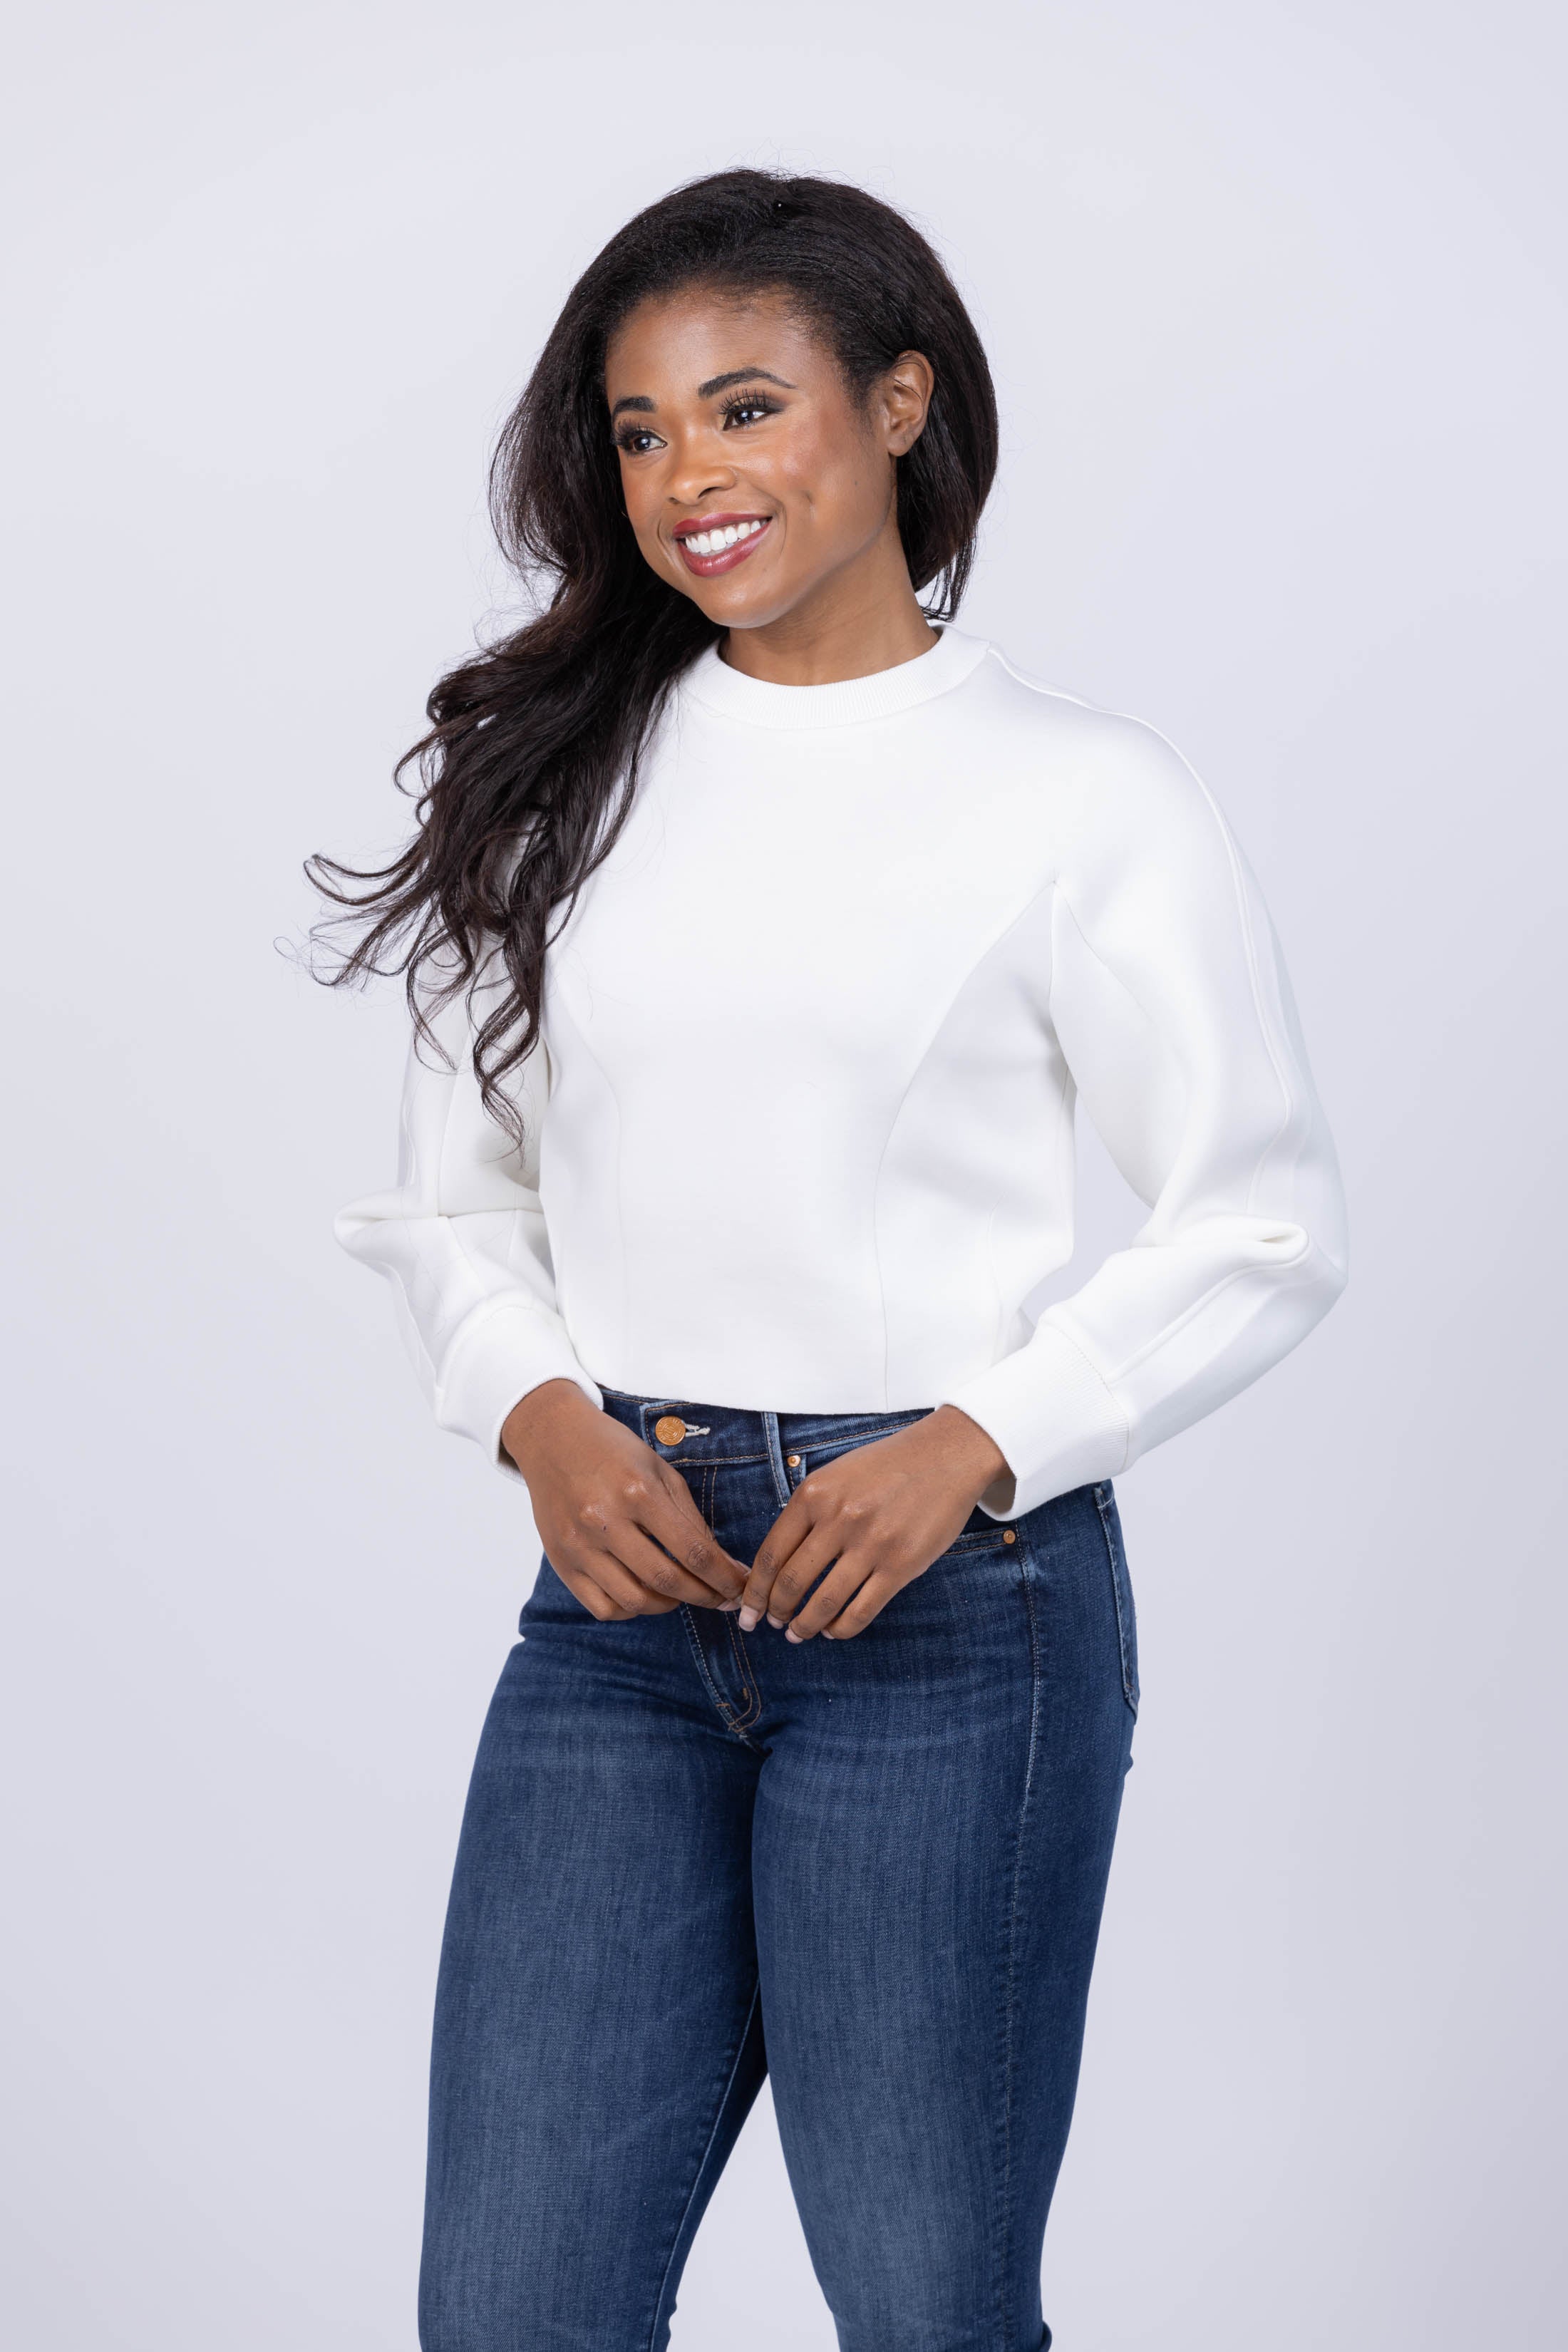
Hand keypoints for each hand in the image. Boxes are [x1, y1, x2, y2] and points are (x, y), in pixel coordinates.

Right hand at [502, 1380, 749, 1620]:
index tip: (740, 1587)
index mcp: (638, 1492)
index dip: (724, 1577)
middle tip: (721, 1599)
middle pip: (667, 1581)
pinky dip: (630, 1610)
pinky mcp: (561, 1562)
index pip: (693, 1551)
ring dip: (668, 1606)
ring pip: (634, 1602)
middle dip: (705, 1597)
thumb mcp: (660, 1471)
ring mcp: (579, 1545)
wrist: (553, 1438)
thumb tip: (722, 1565)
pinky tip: (642, 1594)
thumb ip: (690, 1519)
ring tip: (680, 1594)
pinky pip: (602, 1607)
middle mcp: (605, 1521)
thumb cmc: (613, 1451)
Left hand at [736, 1406, 1010, 1641]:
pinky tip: (834, 1630)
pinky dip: (841, 1628)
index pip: (770, 1554)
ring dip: (805, 1626)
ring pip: (823, 1602)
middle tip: (773, 1623)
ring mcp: (871, 1544)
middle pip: (791, 1582)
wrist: (946, 1455)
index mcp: (815, 1494)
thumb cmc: (888, 1465)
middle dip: (775, 1612)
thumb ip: (809, 1511)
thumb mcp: (836, 1474)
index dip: (754, 1590)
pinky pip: (861, 1611)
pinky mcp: (901, 1566)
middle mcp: (839, 1519)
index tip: (747, 1609)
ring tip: (799, 1634)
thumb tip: (780, 1560)